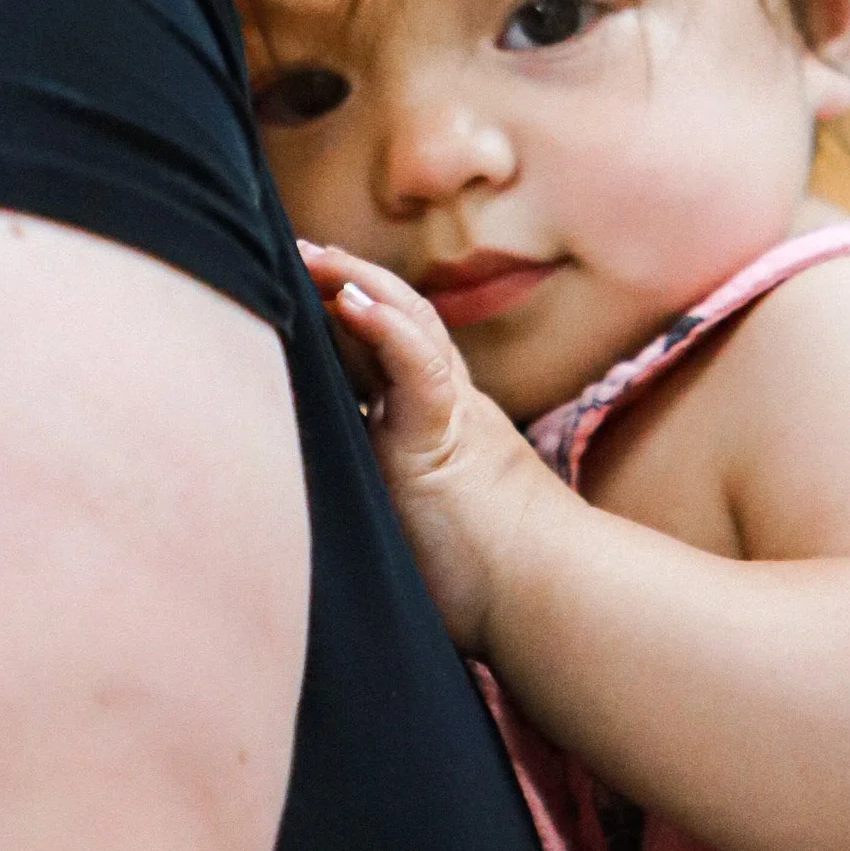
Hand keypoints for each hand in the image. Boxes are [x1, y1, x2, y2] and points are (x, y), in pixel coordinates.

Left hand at [297, 240, 554, 656]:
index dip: (353, 318)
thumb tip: (312, 521)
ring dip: (359, 282)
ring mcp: (448, 416)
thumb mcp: (417, 527)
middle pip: (399, 320)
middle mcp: (447, 408)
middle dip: (347, 281)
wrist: (548, 599)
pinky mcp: (446, 436)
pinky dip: (385, 327)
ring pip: (410, 324)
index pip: (392, 353)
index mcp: (438, 427)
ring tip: (316, 256)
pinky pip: (419, 366)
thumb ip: (382, 500)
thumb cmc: (485, 584)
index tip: (311, 291)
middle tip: (302, 251)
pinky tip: (350, 299)